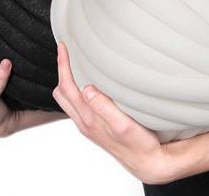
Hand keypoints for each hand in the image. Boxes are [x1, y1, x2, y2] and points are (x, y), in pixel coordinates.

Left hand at [52, 41, 172, 184]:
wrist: (147, 162)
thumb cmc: (139, 144)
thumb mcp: (123, 125)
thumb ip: (104, 108)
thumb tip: (87, 89)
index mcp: (89, 119)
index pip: (67, 87)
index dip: (63, 66)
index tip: (63, 47)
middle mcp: (85, 122)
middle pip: (61, 93)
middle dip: (61, 70)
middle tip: (67, 52)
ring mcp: (88, 126)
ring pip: (68, 101)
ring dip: (67, 81)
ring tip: (75, 64)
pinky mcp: (95, 127)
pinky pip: (77, 106)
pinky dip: (75, 91)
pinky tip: (88, 84)